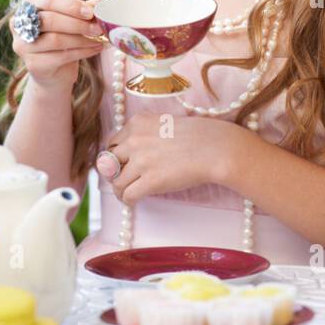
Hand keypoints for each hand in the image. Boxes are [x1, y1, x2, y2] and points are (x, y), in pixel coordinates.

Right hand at [9, 0, 104, 91]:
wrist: (54, 73)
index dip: (70, 6)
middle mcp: (19, 24)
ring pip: (55, 39)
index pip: (48, 1)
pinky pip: (60, 56)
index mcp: (28, 5)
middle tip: (98, 28)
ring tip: (98, 39)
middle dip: (77, 24)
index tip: (90, 12)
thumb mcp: (71, 21)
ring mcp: (23, 46)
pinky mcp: (32, 65)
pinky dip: (82, 52)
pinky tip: (95, 49)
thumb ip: (82, 10)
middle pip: (50, 20)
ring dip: (81, 39)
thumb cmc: (61, 40)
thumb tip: (98, 4)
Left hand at [105, 114, 241, 203]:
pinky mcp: (150, 181)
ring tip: (127, 194)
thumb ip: (144, 133)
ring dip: (120, 190)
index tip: (122, 164)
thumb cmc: (196, 135)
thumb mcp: (164, 122)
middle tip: (123, 180)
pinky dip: (128, 201)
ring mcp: (141, 161)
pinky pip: (127, 195)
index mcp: (136, 123)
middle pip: (109, 162)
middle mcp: (134, 140)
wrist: (214, 148)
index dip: (116, 156)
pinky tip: (133, 201)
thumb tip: (130, 152)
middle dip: (115, 173)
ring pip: (116, 182)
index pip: (112, 143)